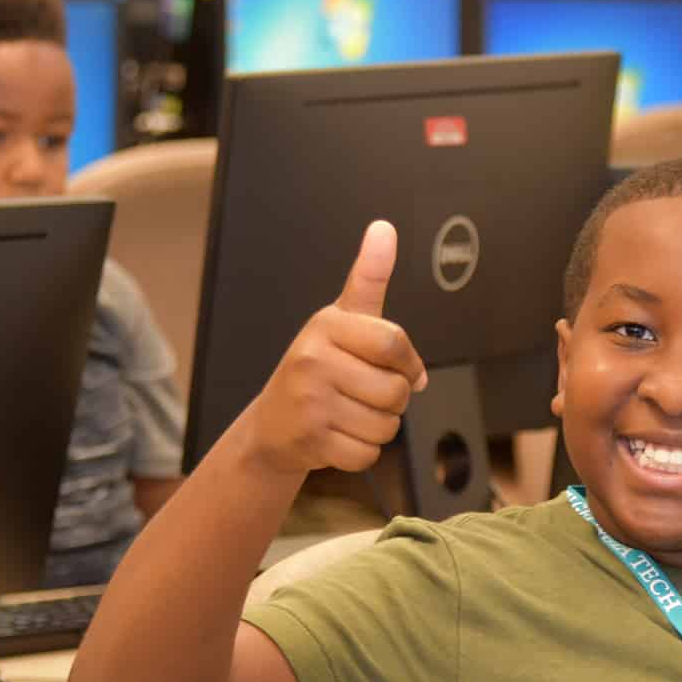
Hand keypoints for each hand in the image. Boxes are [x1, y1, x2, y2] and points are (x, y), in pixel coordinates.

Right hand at [241, 220, 427, 476]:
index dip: (409, 364)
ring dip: (378, 426)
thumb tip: (384, 229)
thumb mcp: (339, 320)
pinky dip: (362, 451)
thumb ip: (368, 278)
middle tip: (363, 394)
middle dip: (392, 400)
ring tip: (349, 413)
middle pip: (396, 391)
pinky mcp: (311, 440)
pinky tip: (339, 435)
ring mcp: (310, 402)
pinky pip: (368, 453)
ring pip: (386, 425)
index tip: (401, 370)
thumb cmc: (316, 368)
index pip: (395, 344)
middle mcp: (313, 360)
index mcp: (327, 326)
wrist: (273, 425)